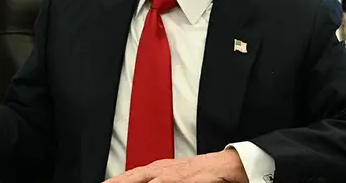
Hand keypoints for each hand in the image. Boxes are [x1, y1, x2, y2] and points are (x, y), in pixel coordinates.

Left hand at [104, 150, 247, 182]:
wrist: (229, 165)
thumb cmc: (204, 174)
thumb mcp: (178, 178)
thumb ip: (161, 180)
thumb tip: (150, 181)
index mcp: (160, 169)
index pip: (131, 176)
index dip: (116, 181)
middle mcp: (164, 170)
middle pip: (134, 176)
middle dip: (118, 182)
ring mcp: (175, 174)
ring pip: (148, 180)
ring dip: (132, 182)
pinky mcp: (188, 179)